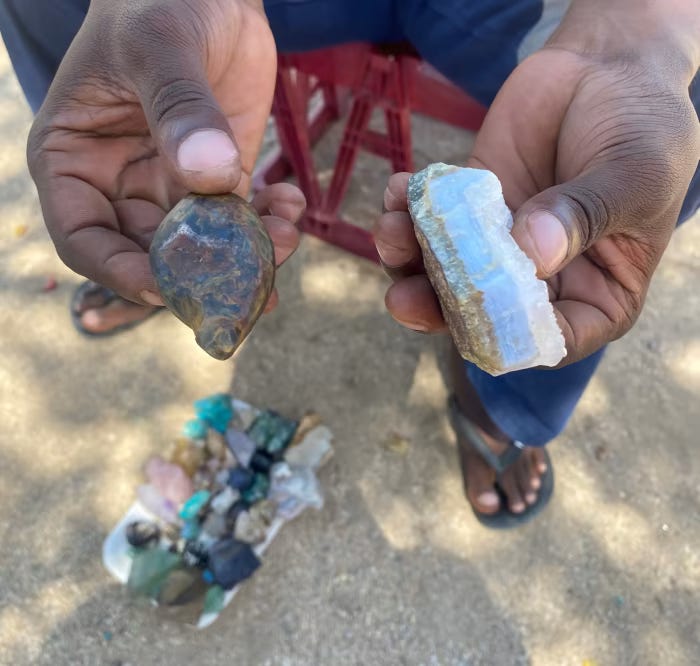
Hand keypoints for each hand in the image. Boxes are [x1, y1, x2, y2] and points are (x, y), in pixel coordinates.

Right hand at [27, 0, 298, 306]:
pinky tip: (291, 205)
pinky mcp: (221, 179)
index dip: (121, 272)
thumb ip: (180, 108)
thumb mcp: (159, 46)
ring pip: (203, 248)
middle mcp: (121, 185)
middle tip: (249, 280)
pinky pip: (242, 220)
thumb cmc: (156, 2)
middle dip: (201, 274)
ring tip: (284, 238)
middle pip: (151, 255)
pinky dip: (269, 224)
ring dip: (245, 255)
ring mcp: (174, 187)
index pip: (85, 239)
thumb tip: (211, 176)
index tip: (168, 287)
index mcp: (75, 161)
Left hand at [375, 42, 698, 364]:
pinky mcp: (469, 207)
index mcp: (595, 292)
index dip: (508, 341)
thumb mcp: (632, 175)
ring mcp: (499, 243)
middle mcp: (541, 278)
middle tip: (402, 297)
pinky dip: (407, 209)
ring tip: (393, 228)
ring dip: (409, 260)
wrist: (606, 67)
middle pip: (482, 313)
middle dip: (437, 309)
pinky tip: (399, 189)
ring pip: (445, 272)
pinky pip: (431, 219)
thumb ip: (584, 216)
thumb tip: (531, 254)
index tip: (472, 322)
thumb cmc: (643, 129)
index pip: (550, 338)